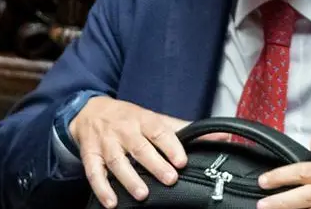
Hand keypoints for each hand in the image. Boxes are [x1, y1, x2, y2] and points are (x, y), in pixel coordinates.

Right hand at [68, 96, 228, 207]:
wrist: (90, 111)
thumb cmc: (129, 118)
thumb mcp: (155, 119)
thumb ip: (185, 129)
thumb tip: (219, 136)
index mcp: (143, 120)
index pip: (159, 131)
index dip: (171, 145)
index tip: (182, 160)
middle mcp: (125, 131)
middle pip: (140, 148)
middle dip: (155, 164)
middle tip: (170, 179)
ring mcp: (106, 143)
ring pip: (117, 161)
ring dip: (129, 179)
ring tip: (143, 194)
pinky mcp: (91, 155)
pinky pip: (94, 172)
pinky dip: (102, 188)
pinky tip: (112, 202)